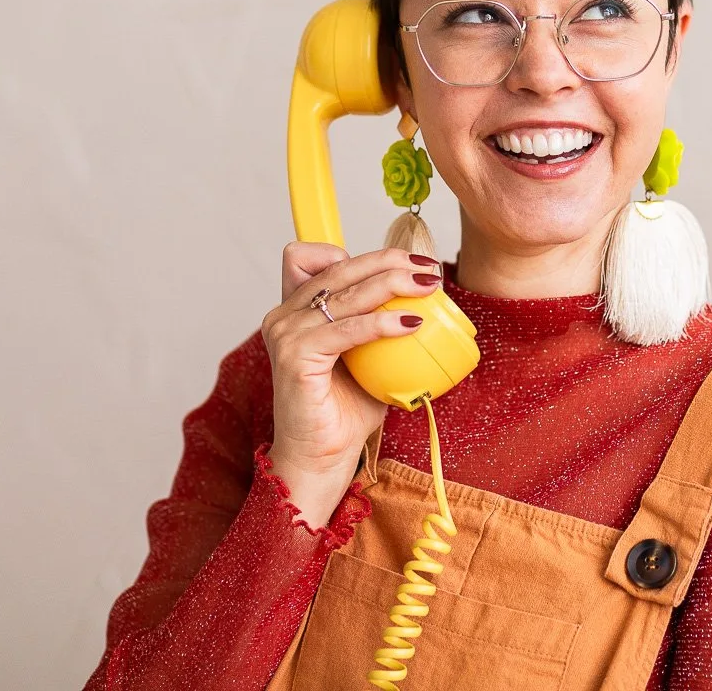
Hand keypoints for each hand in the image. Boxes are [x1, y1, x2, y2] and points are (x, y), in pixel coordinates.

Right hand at [261, 243, 440, 524]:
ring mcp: (286, 334)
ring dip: (392, 282)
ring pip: (345, 291)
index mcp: (295, 311)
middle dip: (388, 259)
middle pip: (338, 267)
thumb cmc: (344, 412)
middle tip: (428, 267)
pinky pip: (347, 328)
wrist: (320, 458)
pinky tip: (411, 323)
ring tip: (427, 286)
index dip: (358, 253)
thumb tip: (425, 300)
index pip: (314, 257)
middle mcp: (284, 316)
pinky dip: (382, 322)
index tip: (402, 261)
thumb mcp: (367, 358)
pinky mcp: (296, 356)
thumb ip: (380, 326)